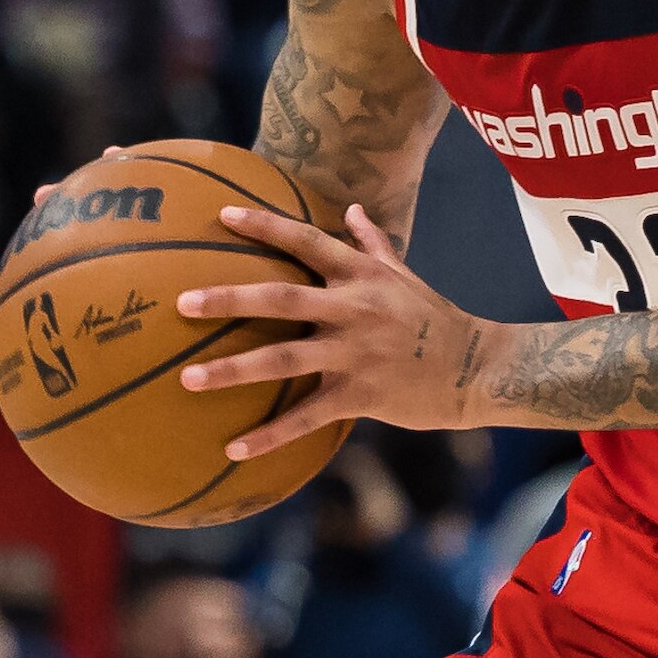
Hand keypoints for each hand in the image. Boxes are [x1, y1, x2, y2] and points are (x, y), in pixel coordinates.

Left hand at [178, 194, 481, 452]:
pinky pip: (307, 417)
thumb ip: (373, 243)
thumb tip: (352, 207)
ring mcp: (356, 353)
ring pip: (284, 359)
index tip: (222, 215)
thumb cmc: (435, 318)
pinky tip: (234, 449)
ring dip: (233, 369)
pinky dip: (270, 435)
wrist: (477, 368)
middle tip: (180, 302)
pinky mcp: (362, 395)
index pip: (306, 240)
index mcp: (361, 275)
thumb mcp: (404, 275)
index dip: (265, 225)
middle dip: (229, 299)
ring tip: (188, 379)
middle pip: (281, 298)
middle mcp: (353, 309)